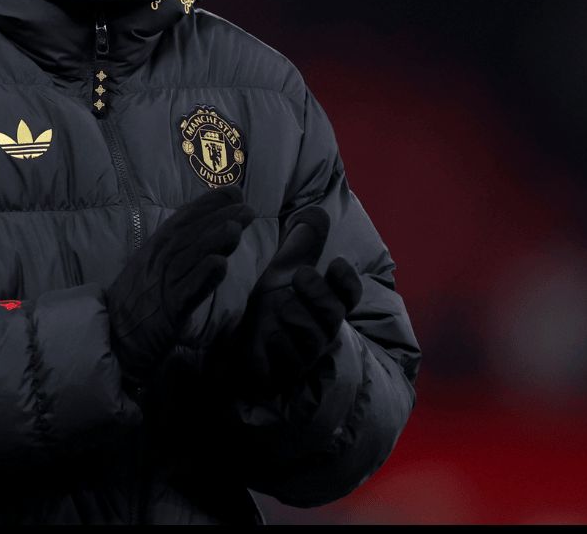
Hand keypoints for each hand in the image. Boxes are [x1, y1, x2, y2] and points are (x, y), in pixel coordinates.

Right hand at [105, 186, 255, 393]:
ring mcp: (160, 285)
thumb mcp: (153, 272)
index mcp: (153, 250)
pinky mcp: (166, 311)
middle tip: (246, 208)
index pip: (182, 220)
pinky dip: (203, 277)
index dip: (207, 204)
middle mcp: (155, 262)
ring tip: (236, 228)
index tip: (233, 191)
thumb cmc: (136, 306)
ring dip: (213, 240)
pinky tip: (220, 265)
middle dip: (217, 218)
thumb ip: (178, 254)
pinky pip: (186, 292)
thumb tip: (208, 235)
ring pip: (188, 257)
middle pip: (188, 234)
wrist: (111, 339)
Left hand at [236, 205, 361, 395]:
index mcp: (325, 303)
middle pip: (333, 315)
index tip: (335, 262)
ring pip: (311, 339)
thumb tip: (317, 211)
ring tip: (279, 308)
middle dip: (319, 294)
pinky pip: (289, 363)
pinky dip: (279, 345)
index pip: (349, 293)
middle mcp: (321, 330)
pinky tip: (267, 336)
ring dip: (296, 318)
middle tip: (300, 276)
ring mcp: (304, 355)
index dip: (347, 280)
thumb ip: (302, 242)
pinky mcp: (284, 374)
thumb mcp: (283, 268)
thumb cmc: (268, 301)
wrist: (238, 339)